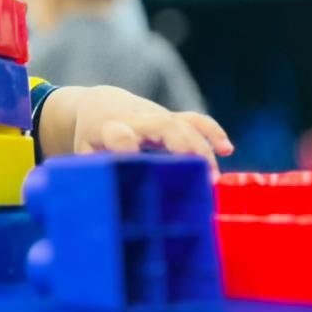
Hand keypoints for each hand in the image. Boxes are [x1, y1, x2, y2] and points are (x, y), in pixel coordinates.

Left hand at [70, 85, 233, 172]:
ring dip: (202, 148)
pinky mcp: (172, 116)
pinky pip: (195, 120)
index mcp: (110, 130)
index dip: (129, 148)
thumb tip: (98, 206)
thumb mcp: (84, 155)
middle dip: (183, 148)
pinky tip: (227, 148)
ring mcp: (158, 116)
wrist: (100, 104)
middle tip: (200, 179)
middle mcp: (137, 120)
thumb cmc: (93, 138)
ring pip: (184, 124)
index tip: (141, 165)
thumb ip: (92, 175)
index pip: (119, 135)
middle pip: (164, 127)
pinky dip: (212, 132)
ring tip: (213, 177)